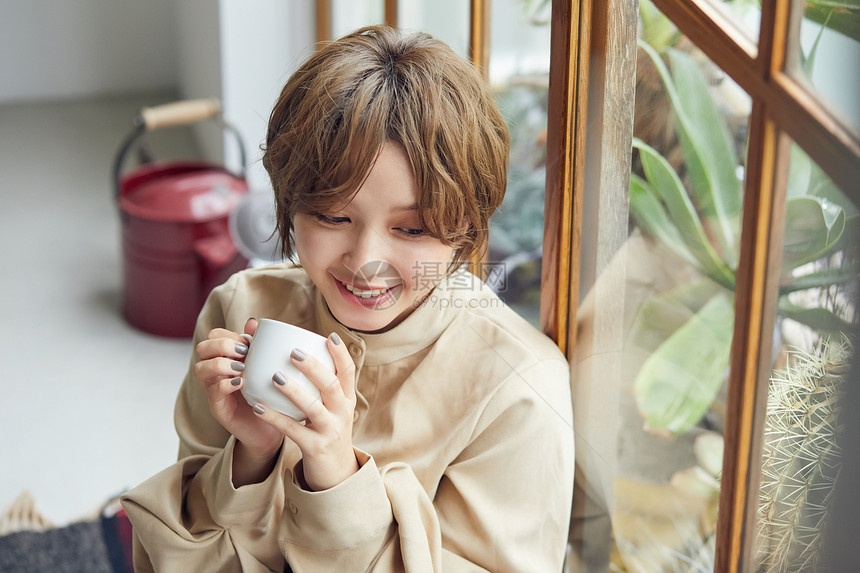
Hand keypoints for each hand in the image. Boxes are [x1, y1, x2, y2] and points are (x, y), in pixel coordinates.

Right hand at [193, 319, 283, 463]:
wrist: (272, 429)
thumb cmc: (269, 395)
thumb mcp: (267, 366)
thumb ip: (260, 344)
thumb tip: (253, 322)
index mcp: (226, 357)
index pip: (214, 335)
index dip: (229, 335)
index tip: (249, 344)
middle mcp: (215, 372)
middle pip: (202, 347)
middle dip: (222, 345)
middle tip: (243, 354)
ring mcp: (214, 390)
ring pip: (200, 368)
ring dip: (220, 364)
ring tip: (241, 368)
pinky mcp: (218, 408)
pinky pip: (212, 391)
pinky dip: (225, 384)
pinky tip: (241, 384)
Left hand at [251, 332, 358, 490]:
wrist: (336, 474)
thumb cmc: (328, 433)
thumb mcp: (333, 410)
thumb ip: (322, 387)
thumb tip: (300, 354)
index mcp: (347, 400)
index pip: (348, 373)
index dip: (340, 354)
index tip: (329, 336)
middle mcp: (342, 414)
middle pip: (332, 386)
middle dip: (314, 367)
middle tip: (293, 352)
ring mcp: (330, 431)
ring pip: (314, 408)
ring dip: (294, 391)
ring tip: (275, 376)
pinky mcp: (315, 447)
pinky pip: (293, 430)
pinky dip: (275, 417)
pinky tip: (258, 407)